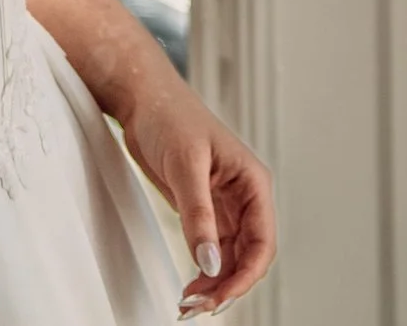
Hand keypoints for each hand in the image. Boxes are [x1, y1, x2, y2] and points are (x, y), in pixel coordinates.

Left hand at [117, 79, 274, 316]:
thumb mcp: (185, 165)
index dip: (245, 276)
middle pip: (249, 256)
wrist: (144, 101)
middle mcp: (244, 197)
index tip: (220, 298)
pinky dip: (204, 270)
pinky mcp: (204, 209)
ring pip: (232, 257)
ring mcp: (225, 205)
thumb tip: (210, 262)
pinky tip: (190, 284)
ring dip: (216, 282)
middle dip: (229, 285)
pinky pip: (213, 249)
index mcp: (253, 182)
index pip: (262, 242)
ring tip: (189, 302)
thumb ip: (198, 215)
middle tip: (197, 307)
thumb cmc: (171, 118)